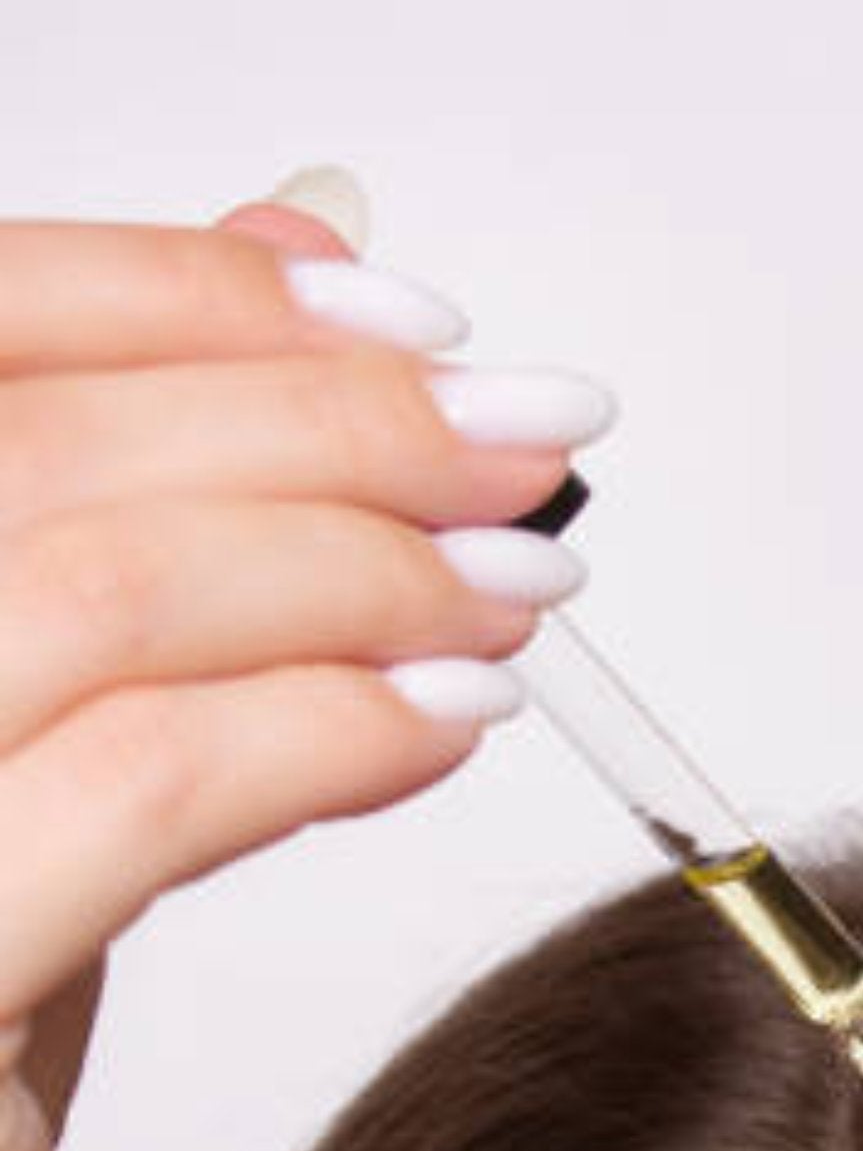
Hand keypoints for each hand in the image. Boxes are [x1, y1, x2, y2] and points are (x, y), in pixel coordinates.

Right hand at [0, 176, 608, 1150]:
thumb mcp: (20, 853)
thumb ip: (126, 632)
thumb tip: (274, 387)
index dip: (177, 297)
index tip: (394, 314)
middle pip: (37, 442)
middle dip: (323, 413)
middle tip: (523, 446)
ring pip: (84, 578)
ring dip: (355, 557)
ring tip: (520, 586)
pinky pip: (132, 783)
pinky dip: (323, 725)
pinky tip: (450, 724)